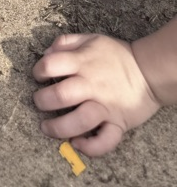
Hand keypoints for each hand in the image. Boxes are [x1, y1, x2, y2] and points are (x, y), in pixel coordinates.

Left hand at [33, 33, 160, 155]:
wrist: (148, 71)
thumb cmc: (116, 55)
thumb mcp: (90, 39)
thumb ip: (66, 42)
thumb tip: (45, 53)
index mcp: (83, 62)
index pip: (51, 65)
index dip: (38, 70)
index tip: (37, 76)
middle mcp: (92, 85)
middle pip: (61, 96)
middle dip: (42, 101)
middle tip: (39, 102)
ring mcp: (105, 106)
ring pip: (79, 121)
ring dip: (58, 128)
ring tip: (47, 128)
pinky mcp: (118, 123)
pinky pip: (105, 141)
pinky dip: (90, 147)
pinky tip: (77, 143)